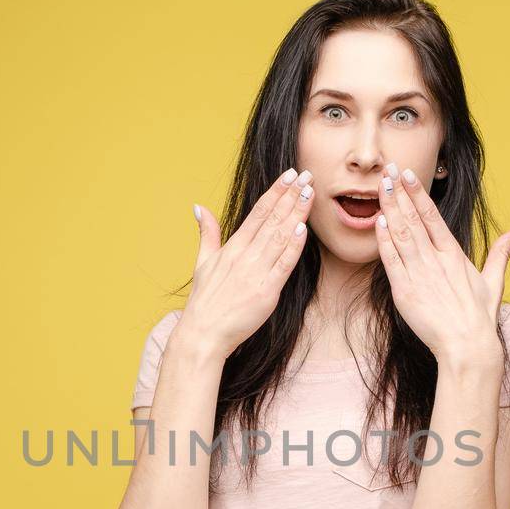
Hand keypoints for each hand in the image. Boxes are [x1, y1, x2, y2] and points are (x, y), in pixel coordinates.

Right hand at [176, 168, 314, 357]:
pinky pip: (283, 265)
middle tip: (307, 175)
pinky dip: (292, 246)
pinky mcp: (266, 292)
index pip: (258, 212)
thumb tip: (199, 208)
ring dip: (296, 213)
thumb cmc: (205, 301)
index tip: (290, 175)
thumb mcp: (202, 262)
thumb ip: (207, 234)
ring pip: (280, 236)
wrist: (203, 334)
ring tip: (310, 193)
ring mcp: (256, 272)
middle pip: (272, 219)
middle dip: (291, 195)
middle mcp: (245, 255)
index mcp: (232, 247)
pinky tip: (301, 229)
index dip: (276, 192)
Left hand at [373, 163, 509, 364]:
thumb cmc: (479, 318)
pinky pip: (391, 260)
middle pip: (412, 219)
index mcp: (454, 254)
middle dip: (398, 192)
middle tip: (386, 169)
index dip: (418, 193)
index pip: (432, 215)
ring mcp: (419, 274)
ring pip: (400, 234)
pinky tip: (378, 221)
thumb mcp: (493, 282)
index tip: (407, 174)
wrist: (467, 346)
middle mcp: (436, 260)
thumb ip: (500, 253)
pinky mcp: (405, 291)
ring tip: (380, 186)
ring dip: (389, 208)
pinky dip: (384, 240)